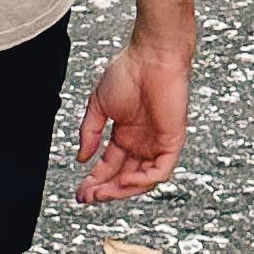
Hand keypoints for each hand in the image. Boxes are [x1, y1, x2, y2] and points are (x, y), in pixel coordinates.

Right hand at [74, 29, 188, 202]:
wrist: (151, 56)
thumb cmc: (127, 71)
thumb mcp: (98, 105)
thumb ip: (89, 133)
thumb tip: (82, 158)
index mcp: (126, 134)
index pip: (110, 165)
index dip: (95, 180)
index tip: (80, 192)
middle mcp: (142, 142)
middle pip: (124, 177)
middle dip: (105, 190)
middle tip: (87, 197)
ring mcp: (157, 143)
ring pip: (141, 179)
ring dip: (121, 189)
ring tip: (101, 193)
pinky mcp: (172, 141)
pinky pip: (159, 171)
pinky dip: (142, 180)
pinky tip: (124, 180)